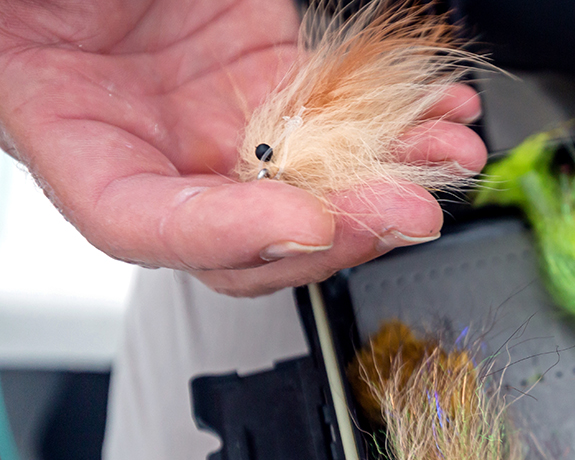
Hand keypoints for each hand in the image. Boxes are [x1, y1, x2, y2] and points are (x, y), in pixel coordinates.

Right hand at [0, 0, 485, 295]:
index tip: (300, 222)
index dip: (226, 237)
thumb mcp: (30, 14)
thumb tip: (151, 128)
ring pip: (315, 179)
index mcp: (70, 132)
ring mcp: (222, 114)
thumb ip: (47, 41)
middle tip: (404, 209)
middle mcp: (155, 142)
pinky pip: (343, 116)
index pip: (144, 225)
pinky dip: (398, 122)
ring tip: (447, 155)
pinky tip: (440, 115)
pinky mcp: (274, 75)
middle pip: (252, 229)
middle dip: (342, 228)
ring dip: (392, 178)